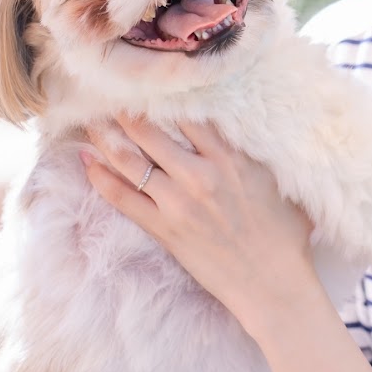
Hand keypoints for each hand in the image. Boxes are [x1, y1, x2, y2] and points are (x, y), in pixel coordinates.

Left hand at [81, 116, 319, 333]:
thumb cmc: (285, 237)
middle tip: (109, 95)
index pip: (187, 114)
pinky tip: (86, 162)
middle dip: (125, 111)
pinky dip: (100, 178)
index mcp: (231, 159)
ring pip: (130, 160)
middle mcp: (200, 175)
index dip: (163, 96)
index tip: (149, 86)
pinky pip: (122, 198)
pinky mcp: (164, 229)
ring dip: (106, 137)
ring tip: (91, 121)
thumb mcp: (276, 182)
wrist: (272, 285)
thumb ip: (251, 155)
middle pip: (150, 131)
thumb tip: (241, 133)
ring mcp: (178, 203)